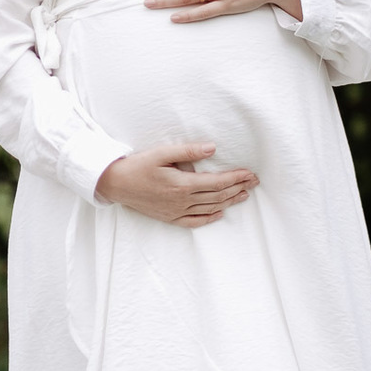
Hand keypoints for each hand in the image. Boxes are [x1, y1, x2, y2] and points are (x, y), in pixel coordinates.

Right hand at [95, 142, 257, 226]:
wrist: (116, 184)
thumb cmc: (138, 166)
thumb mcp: (162, 153)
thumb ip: (188, 151)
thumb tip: (212, 148)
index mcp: (183, 184)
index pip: (217, 182)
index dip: (236, 178)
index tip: (250, 174)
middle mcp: (183, 200)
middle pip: (217, 196)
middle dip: (238, 188)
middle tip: (254, 182)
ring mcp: (176, 211)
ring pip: (210, 208)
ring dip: (229, 202)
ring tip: (244, 195)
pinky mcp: (170, 217)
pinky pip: (194, 221)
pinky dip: (209, 218)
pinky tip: (219, 213)